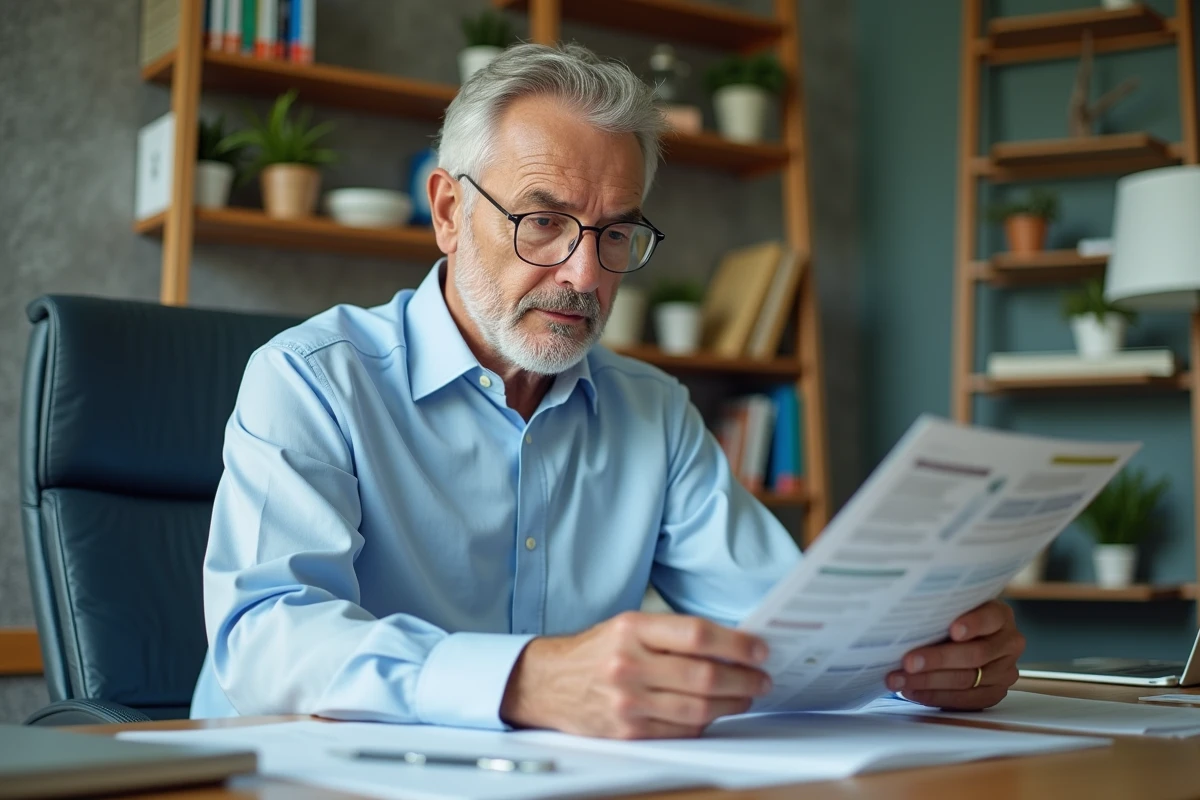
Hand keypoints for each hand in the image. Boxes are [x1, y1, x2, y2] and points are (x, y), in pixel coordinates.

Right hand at [499, 612, 772, 738]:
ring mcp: (627, 701)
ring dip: (732, 704)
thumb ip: (673, 633)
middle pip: (703, 675)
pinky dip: (706, 723)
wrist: (548, 682)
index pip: (696, 634)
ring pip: (698, 708)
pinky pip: (681, 731)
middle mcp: (628, 664)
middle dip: (743, 678)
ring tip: (746, 696)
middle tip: (761, 678)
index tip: (759, 650)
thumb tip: (731, 643)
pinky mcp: (628, 730)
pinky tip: (715, 713)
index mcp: (632, 630)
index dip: (735, 644)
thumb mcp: (628, 626)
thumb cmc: (597, 651)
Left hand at [886, 600, 1024, 710]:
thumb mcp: (951, 607)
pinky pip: (965, 700)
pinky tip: (912, 691)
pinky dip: (934, 696)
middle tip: (908, 662)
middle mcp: (1009, 643)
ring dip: (928, 682)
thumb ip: (941, 611)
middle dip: (937, 659)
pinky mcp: (995, 693)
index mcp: (1000, 616)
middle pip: (975, 654)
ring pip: (966, 680)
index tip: (953, 630)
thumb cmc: (952, 618)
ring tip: (899, 680)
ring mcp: (1005, 671)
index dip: (972, 624)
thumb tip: (906, 617)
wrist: (966, 638)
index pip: (990, 618)